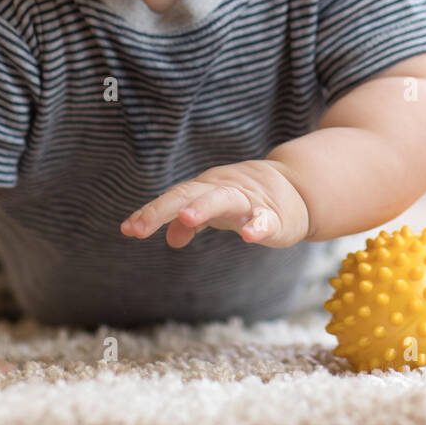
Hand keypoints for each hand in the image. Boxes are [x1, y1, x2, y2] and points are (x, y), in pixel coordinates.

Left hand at [120, 159, 309, 248]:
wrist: (297, 187)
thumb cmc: (247, 199)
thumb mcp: (215, 210)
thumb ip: (191, 222)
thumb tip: (170, 238)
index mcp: (206, 188)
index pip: (174, 197)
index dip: (151, 212)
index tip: (128, 229)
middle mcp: (223, 189)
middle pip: (189, 194)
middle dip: (164, 209)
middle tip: (139, 228)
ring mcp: (250, 201)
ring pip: (225, 199)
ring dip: (205, 207)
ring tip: (187, 218)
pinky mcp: (275, 216)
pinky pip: (265, 220)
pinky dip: (257, 226)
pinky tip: (249, 237)